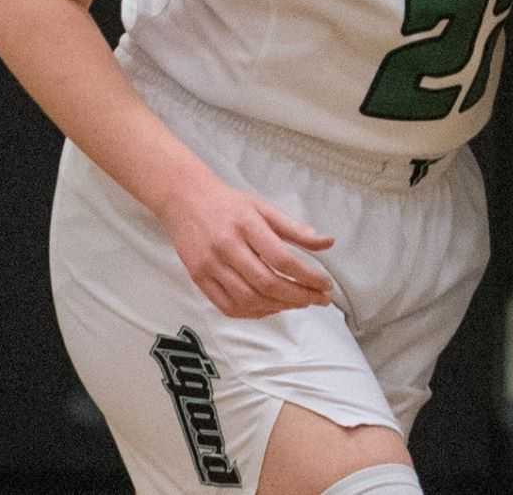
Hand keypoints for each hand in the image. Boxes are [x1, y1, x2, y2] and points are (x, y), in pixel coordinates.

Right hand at [154, 170, 336, 319]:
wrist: (184, 199)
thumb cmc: (228, 203)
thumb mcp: (264, 207)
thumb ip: (295, 229)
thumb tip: (327, 243)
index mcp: (247, 225)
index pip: (282, 259)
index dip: (307, 276)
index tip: (325, 284)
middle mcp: (227, 247)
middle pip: (267, 283)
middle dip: (299, 296)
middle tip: (319, 299)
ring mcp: (210, 266)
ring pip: (248, 299)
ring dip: (279, 307)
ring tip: (299, 303)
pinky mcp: (198, 279)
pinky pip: (227, 306)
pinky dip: (253, 313)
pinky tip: (271, 308)